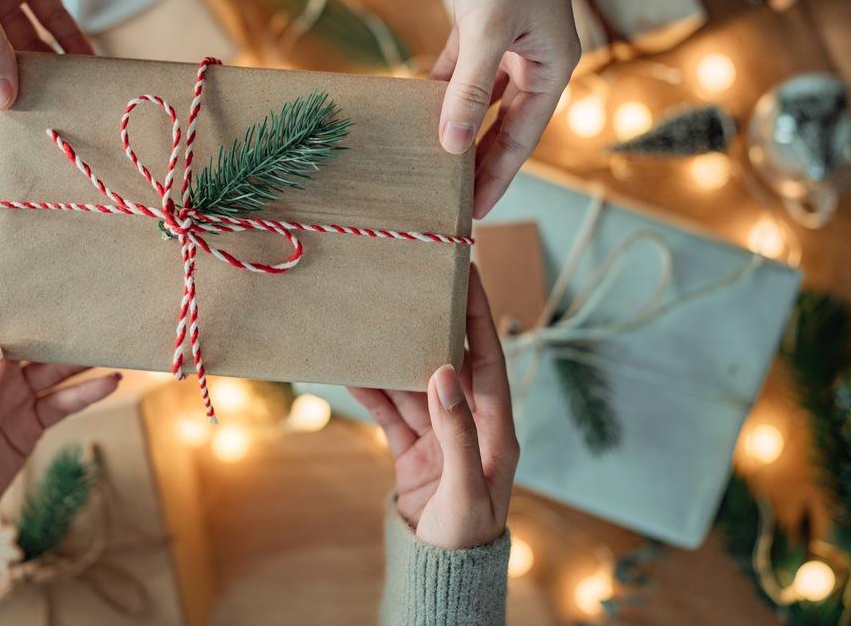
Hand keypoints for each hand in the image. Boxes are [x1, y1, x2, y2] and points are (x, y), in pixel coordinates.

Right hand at [0, 0, 92, 131]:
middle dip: (28, 96)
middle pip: (0, 69)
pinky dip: (71, 38)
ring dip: (55, 70)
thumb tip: (3, 100)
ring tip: (85, 100)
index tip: (14, 153)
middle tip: (62, 130)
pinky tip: (94, 63)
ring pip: (31, 46)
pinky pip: (52, 18)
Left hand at [0, 310, 119, 541]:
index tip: (43, 278)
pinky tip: (110, 381)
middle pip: (28, 340)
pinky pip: (63, 402)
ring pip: (52, 368)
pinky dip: (87, 392)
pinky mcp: (30, 426)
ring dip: (79, 356)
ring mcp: (11, 400)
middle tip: (91, 305)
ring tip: (110, 341)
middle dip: (56, 323)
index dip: (11, 299)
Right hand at [350, 267, 518, 548]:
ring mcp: (440, 435)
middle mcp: (470, 423)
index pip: (489, 358)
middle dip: (434, 325)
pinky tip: (353, 371)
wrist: (441, 577)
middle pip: (450, 361)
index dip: (479, 314)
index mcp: (497, 428)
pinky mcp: (414, 450)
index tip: (469, 273)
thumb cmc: (466, 537)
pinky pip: (392, 412)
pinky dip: (373, 393)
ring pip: (415, 384)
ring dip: (394, 358)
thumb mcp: (467, 488)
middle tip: (415, 285)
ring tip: (373, 323)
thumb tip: (444, 373)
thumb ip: (458, 432)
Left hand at [432, 0, 580, 217]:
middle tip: (448, 196)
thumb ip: (470, 90)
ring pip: (479, 99)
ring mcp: (508, 43)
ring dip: (456, 125)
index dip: (497, 174)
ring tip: (430, 162)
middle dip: (476, 158)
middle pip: (502, 124)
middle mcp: (535, 61)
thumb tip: (450, 144)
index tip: (474, 210)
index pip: (522, 137)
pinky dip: (441, 89)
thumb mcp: (487, 30)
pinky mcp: (480, 24)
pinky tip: (418, 111)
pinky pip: (460, 70)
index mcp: (554, 68)